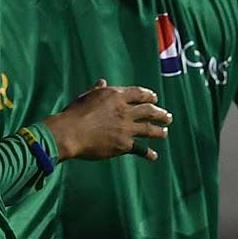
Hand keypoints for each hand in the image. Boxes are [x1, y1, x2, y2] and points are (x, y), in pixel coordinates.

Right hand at [42, 82, 171, 162]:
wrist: (69, 133)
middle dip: (160, 113)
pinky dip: (148, 153)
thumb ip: (97, 90)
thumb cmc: (73, 114)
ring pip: (149, 129)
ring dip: (159, 131)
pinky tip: (154, 156)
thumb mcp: (86, 97)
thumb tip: (102, 82)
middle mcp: (124, 110)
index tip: (155, 98)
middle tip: (167, 116)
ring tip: (164, 132)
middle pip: (149, 110)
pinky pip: (140, 148)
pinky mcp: (123, 144)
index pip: (139, 93)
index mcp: (116, 96)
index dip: (149, 95)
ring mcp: (126, 128)